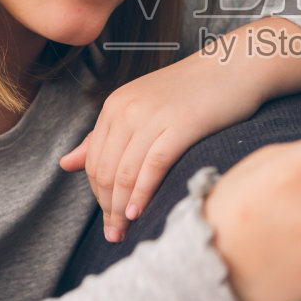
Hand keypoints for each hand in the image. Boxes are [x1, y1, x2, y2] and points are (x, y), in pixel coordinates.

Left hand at [60, 49, 268, 242]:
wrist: (236, 66)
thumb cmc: (193, 91)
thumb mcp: (142, 108)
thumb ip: (105, 136)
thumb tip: (65, 163)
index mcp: (115, 105)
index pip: (93, 160)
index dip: (97, 195)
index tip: (108, 218)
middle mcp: (127, 109)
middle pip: (105, 170)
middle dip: (106, 207)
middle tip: (114, 234)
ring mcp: (152, 116)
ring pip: (125, 172)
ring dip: (120, 208)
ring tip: (123, 231)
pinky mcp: (180, 125)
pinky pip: (152, 166)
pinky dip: (142, 193)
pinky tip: (139, 212)